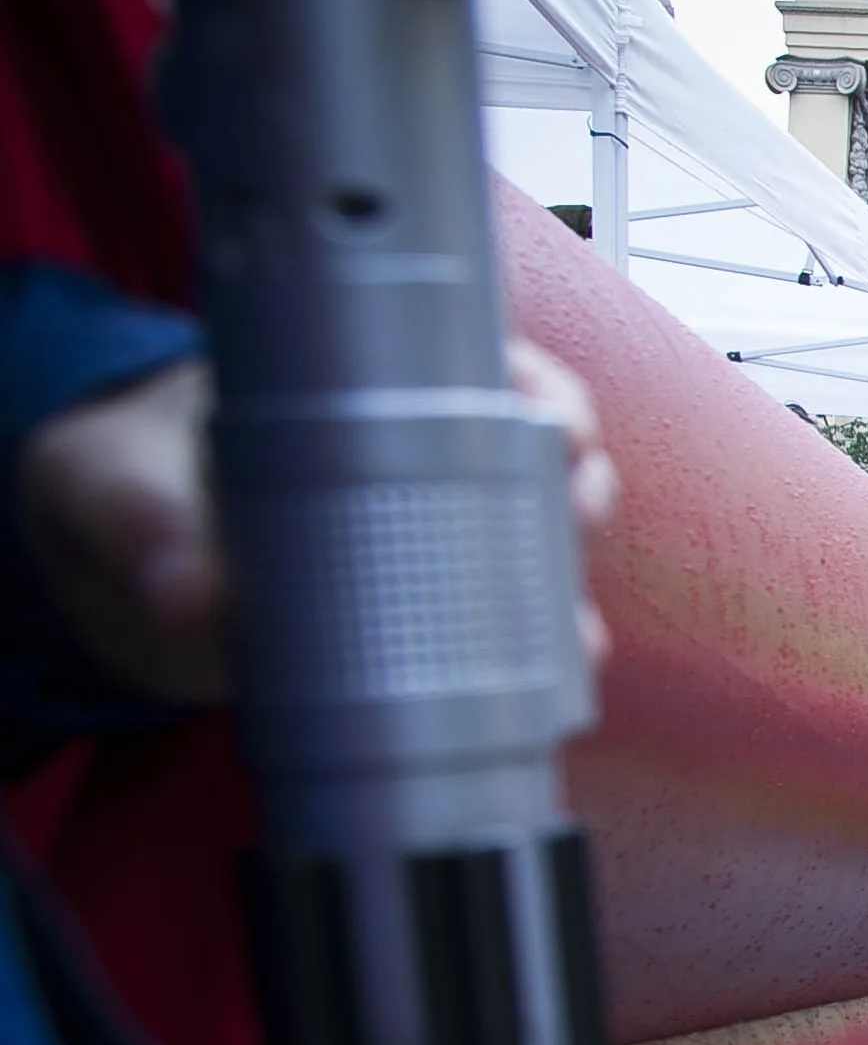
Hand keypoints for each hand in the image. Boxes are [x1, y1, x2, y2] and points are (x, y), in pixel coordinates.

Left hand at [12, 340, 618, 706]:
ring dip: (568, 588)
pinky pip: (490, 626)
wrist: (107, 555)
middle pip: (532, 453)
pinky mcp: (406, 612)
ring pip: (528, 547)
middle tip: (581, 512)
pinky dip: (534, 654)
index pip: (474, 364)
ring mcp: (412, 537)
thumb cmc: (120, 477)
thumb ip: (145, 527)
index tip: (563, 423)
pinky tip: (558, 680)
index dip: (539, 387)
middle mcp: (404, 456)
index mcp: (349, 389)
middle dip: (580, 485)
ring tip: (580, 637)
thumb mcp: (112, 482)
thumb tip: (193, 595)